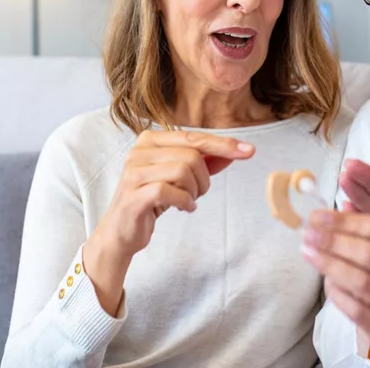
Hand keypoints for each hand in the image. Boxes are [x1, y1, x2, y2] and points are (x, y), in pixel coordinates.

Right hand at [83, 130, 254, 314]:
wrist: (121, 232)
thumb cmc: (151, 199)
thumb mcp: (180, 177)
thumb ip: (205, 162)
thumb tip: (235, 151)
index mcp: (151, 139)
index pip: (194, 137)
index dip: (223, 144)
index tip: (249, 151)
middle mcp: (140, 150)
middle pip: (191, 156)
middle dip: (204, 179)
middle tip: (198, 193)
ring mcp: (134, 171)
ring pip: (183, 171)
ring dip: (194, 191)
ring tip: (188, 200)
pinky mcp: (133, 194)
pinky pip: (170, 191)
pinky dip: (185, 202)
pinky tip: (183, 207)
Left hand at [302, 211, 369, 355]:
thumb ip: (363, 227)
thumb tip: (338, 204)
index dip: (344, 221)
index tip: (316, 216)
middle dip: (334, 242)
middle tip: (307, 234)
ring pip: (362, 282)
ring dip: (330, 265)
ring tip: (308, 253)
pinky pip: (356, 310)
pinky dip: (337, 293)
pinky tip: (325, 281)